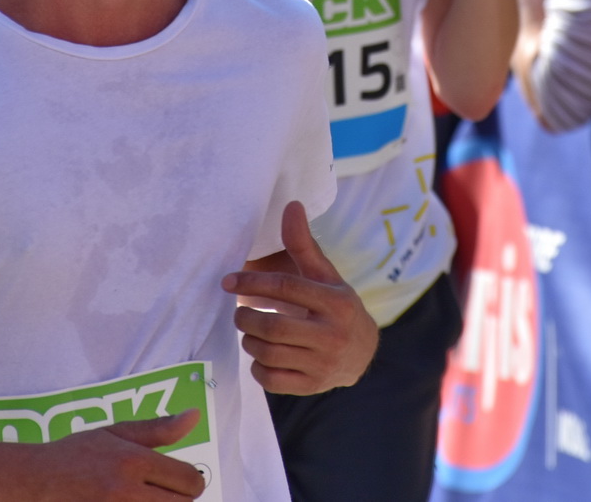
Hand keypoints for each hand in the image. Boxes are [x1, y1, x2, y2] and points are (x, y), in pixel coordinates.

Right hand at [35, 410, 207, 499]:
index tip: (178, 479)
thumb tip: (195, 415)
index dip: (190, 480)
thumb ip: (158, 429)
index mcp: (134, 462)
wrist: (32, 482)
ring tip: (144, 497)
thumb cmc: (75, 456)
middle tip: (160, 491)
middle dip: (178, 498)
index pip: (190, 480)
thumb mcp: (115, 433)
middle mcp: (126, 492)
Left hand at [222, 202, 377, 394]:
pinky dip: (258, 366)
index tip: (227, 281)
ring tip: (250, 331)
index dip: (251, 283)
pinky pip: (270, 379)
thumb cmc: (336, 305)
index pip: (286, 288)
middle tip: (239, 312)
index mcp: (336, 302)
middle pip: (272, 327)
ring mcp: (323, 364)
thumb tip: (291, 205)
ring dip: (249, 341)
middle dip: (245, 318)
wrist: (363, 351)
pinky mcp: (312, 386)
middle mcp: (332, 334)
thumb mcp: (325, 274)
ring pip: (268, 353)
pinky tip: (262, 354)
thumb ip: (303, 244)